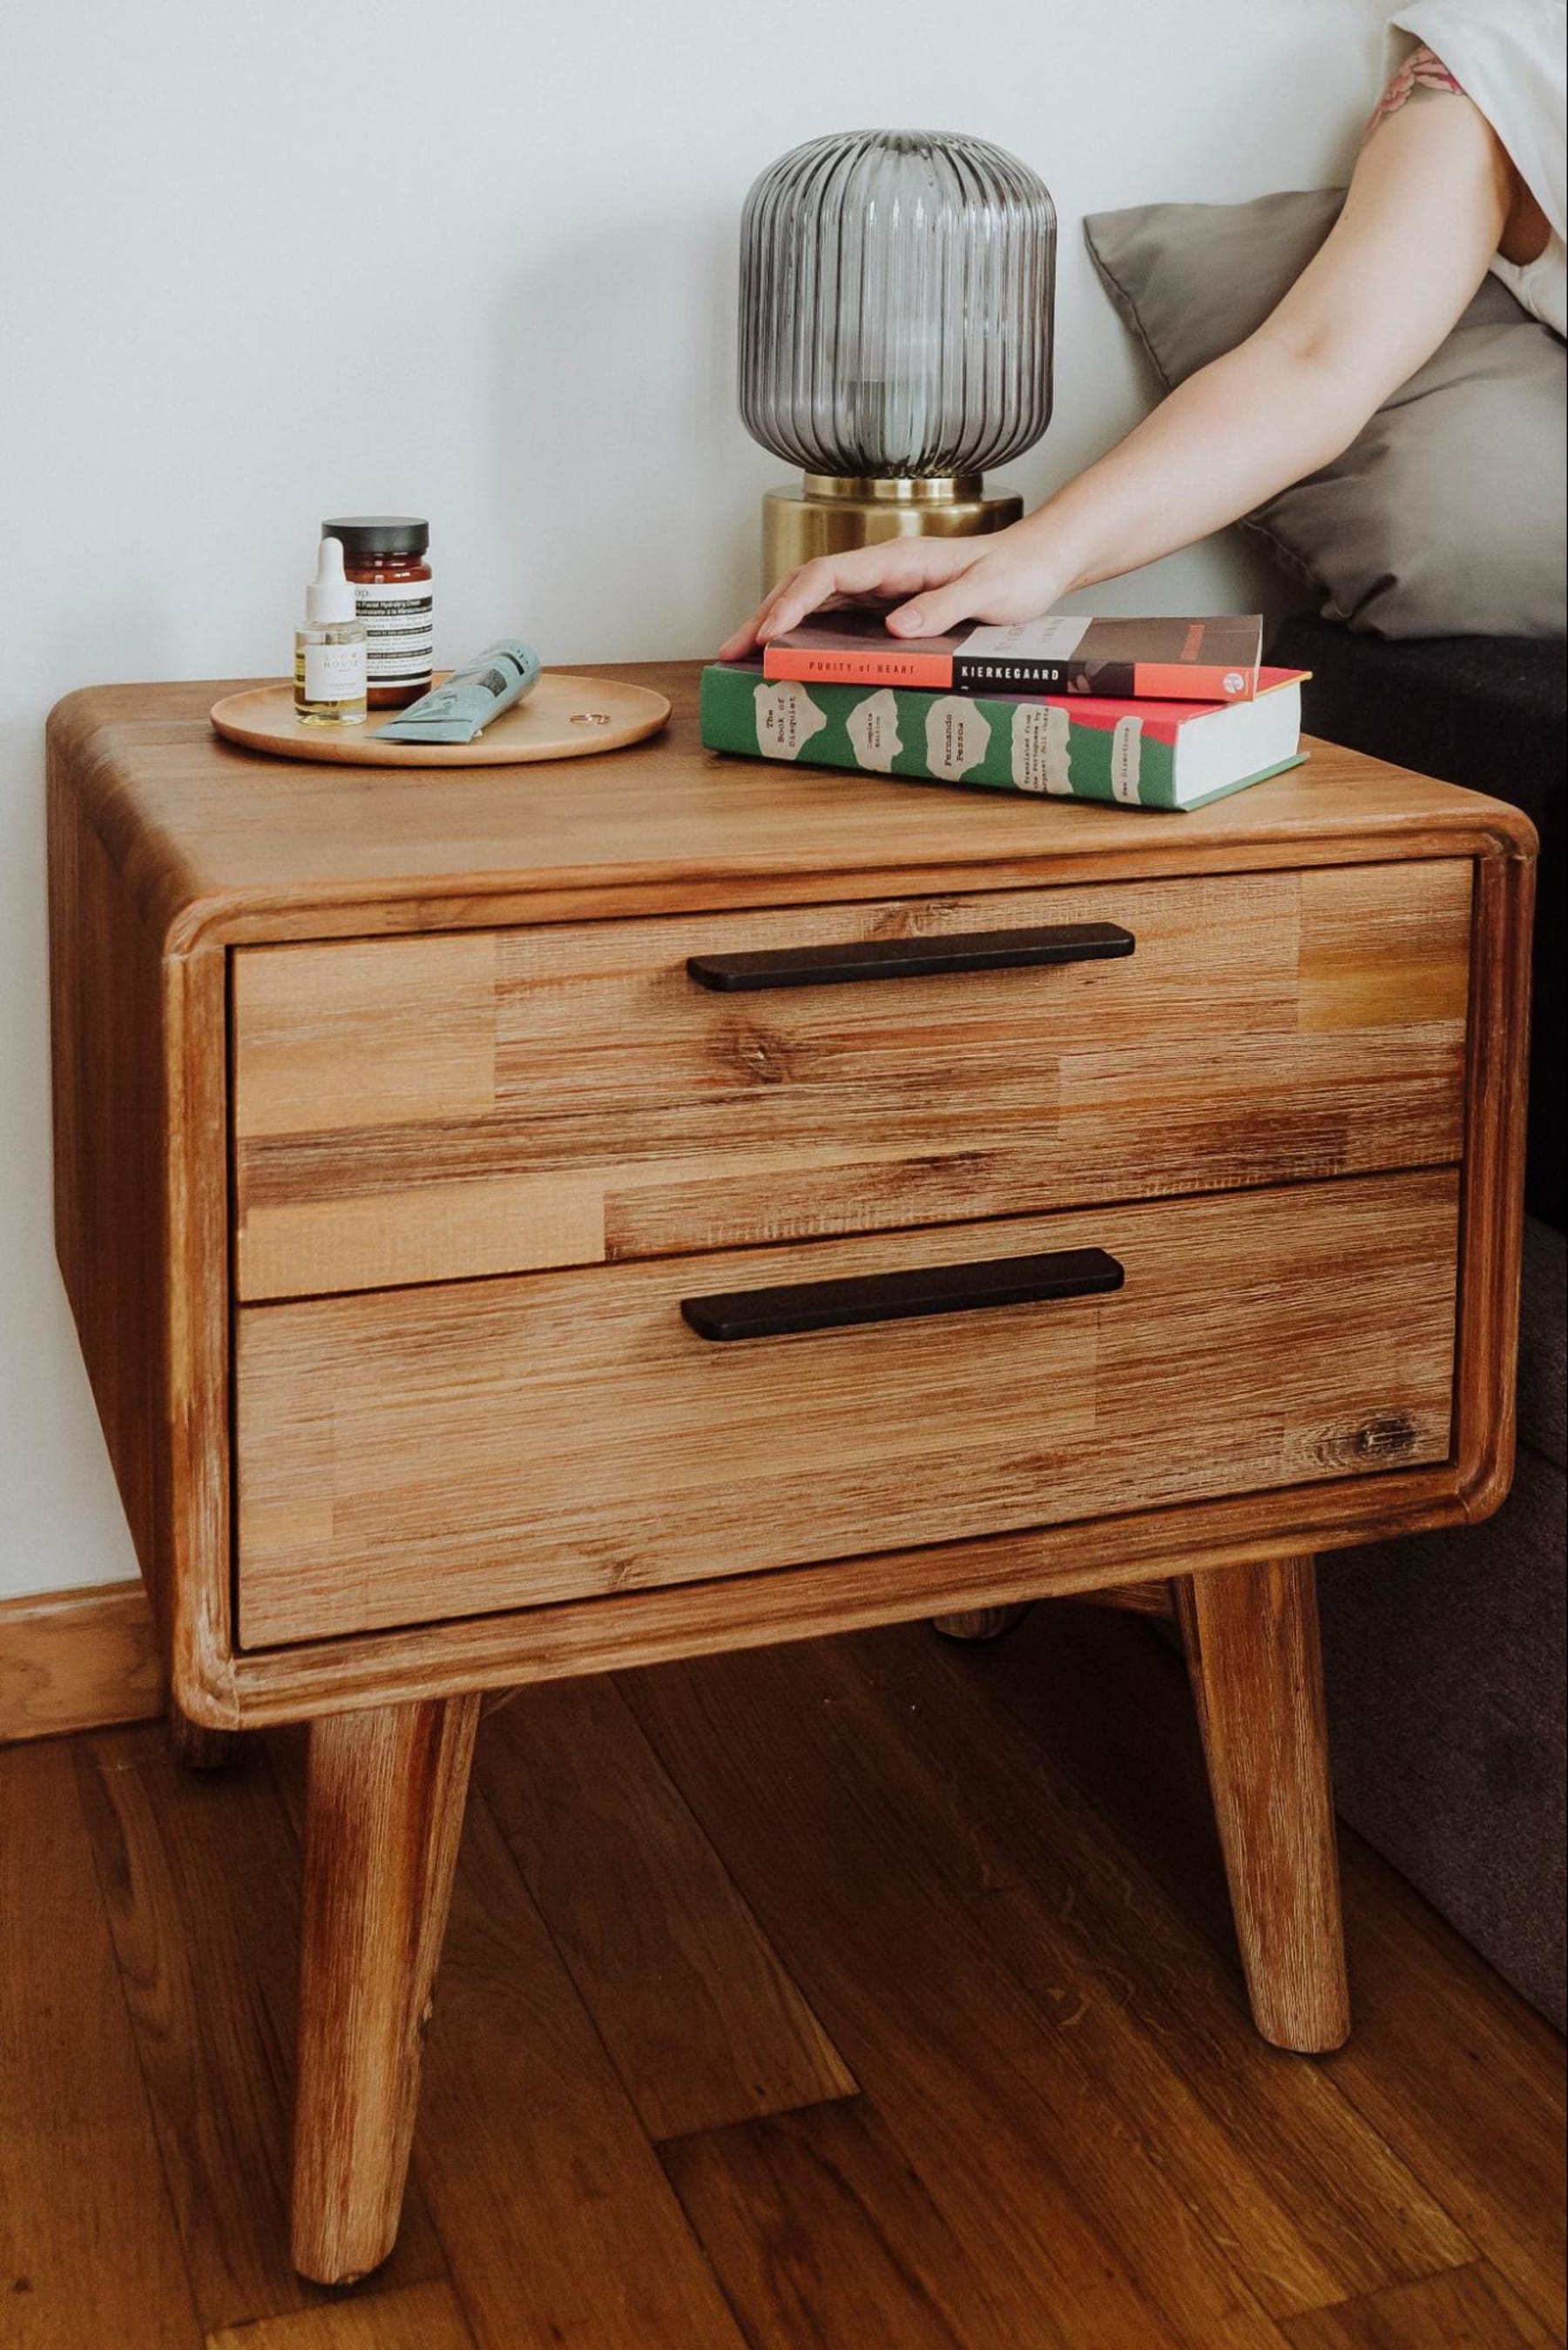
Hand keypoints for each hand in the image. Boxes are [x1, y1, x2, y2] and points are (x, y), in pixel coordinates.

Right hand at [717, 522, 1067, 660]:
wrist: (1040, 560)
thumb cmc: (1018, 573)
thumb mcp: (988, 591)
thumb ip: (943, 606)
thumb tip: (895, 627)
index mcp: (899, 559)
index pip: (828, 575)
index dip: (793, 603)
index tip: (768, 633)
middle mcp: (883, 568)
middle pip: (807, 585)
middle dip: (765, 615)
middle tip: (731, 649)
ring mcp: (882, 584)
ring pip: (815, 598)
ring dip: (777, 622)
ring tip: (744, 653)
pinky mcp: (889, 602)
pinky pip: (836, 614)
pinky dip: (805, 629)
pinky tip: (789, 650)